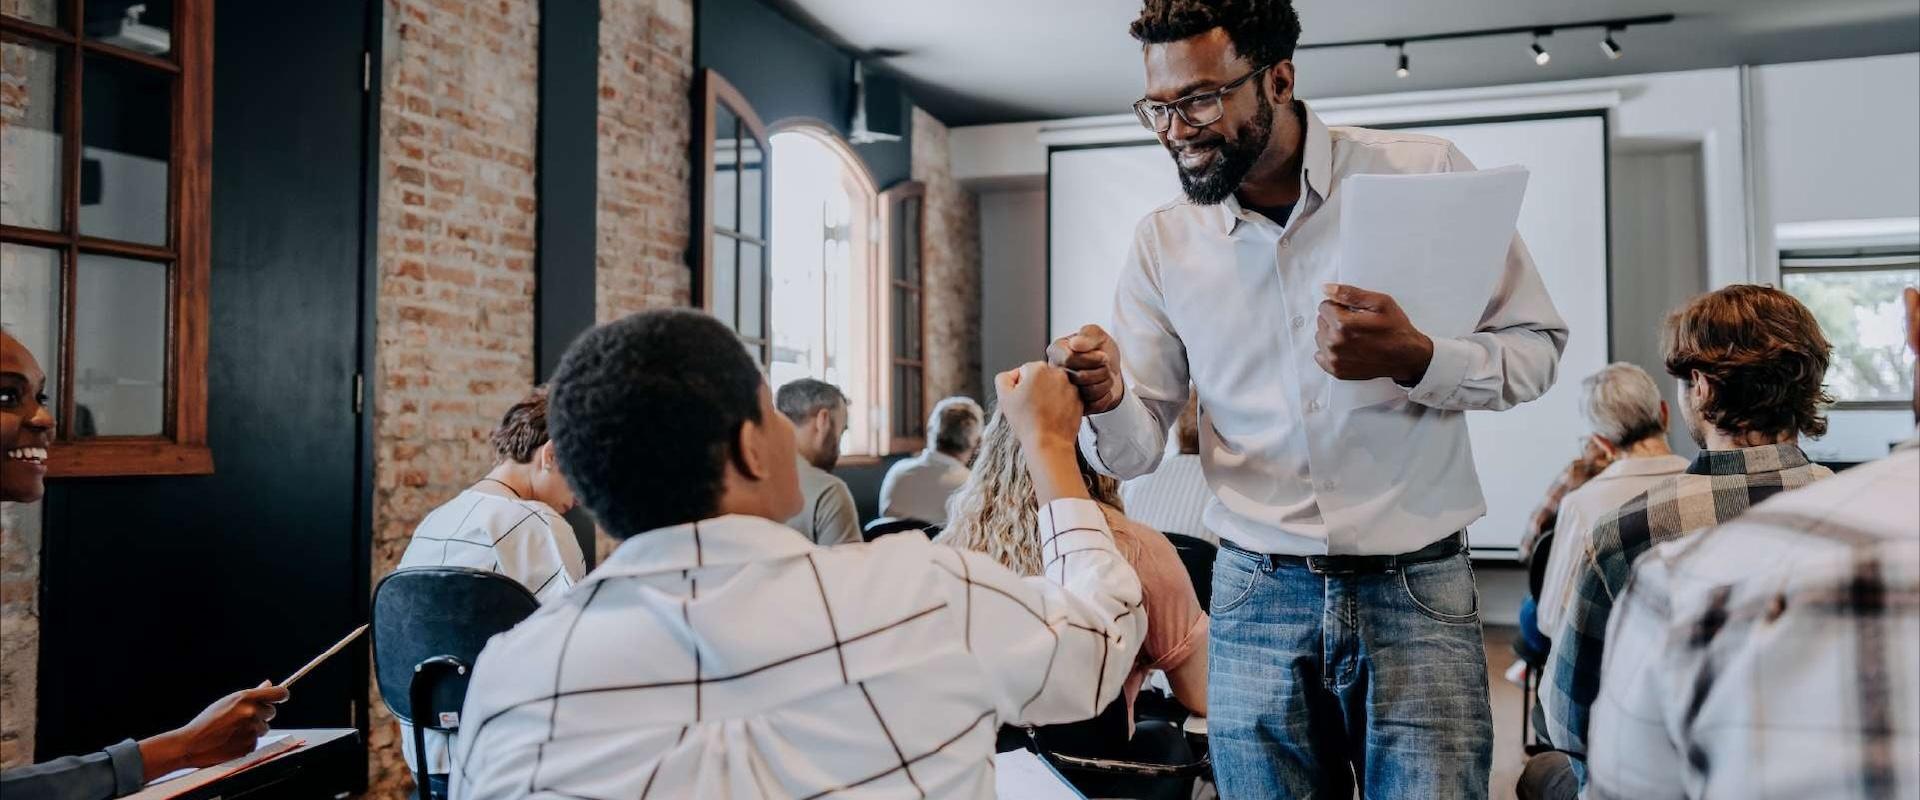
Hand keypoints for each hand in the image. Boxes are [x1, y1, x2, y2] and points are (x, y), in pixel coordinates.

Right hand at [139, 682, 288, 779]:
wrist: (192, 743)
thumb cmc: (208, 721)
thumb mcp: (228, 701)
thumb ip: (251, 695)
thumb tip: (269, 684)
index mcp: (246, 698)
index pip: (279, 693)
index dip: (281, 695)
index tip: (280, 697)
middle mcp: (252, 712)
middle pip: (271, 711)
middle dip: (261, 714)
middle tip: (242, 718)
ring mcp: (252, 730)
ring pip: (264, 727)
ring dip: (254, 728)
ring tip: (233, 730)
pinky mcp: (250, 745)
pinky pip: (256, 740)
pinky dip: (247, 740)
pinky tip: (232, 740)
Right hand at [995, 362, 1091, 502]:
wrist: (1048, 443)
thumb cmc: (1027, 423)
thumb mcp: (1004, 397)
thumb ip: (1003, 378)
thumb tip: (1012, 375)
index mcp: (1038, 368)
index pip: (1024, 371)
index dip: (1019, 386)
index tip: (1021, 399)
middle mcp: (1058, 373)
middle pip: (1041, 377)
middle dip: (1035, 388)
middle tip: (1031, 407)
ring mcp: (1071, 386)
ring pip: (1054, 387)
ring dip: (1048, 395)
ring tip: (1042, 413)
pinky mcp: (1080, 399)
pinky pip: (1066, 397)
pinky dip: (1060, 403)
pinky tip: (1053, 416)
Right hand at [1045, 324, 1124, 414]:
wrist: (1113, 369)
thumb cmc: (1101, 350)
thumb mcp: (1097, 335)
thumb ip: (1088, 335)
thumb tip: (1075, 343)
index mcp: (1056, 352)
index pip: (1069, 359)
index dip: (1091, 359)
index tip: (1102, 355)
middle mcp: (1056, 374)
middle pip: (1081, 376)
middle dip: (1101, 370)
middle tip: (1104, 365)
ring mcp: (1065, 393)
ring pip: (1090, 392)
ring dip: (1105, 382)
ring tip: (1103, 376)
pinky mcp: (1077, 408)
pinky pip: (1096, 405)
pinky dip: (1106, 396)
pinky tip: (1102, 389)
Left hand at [1314, 284, 1434, 384]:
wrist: (1407, 357)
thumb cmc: (1396, 330)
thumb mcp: (1379, 303)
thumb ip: (1350, 294)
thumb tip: (1327, 288)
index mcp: (1342, 324)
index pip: (1324, 306)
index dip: (1340, 306)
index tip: (1354, 312)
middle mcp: (1335, 343)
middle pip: (1321, 321)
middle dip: (1335, 319)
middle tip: (1356, 324)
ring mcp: (1335, 359)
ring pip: (1320, 337)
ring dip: (1332, 335)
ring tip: (1353, 336)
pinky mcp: (1336, 370)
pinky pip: (1320, 356)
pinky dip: (1331, 351)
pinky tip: (1347, 349)